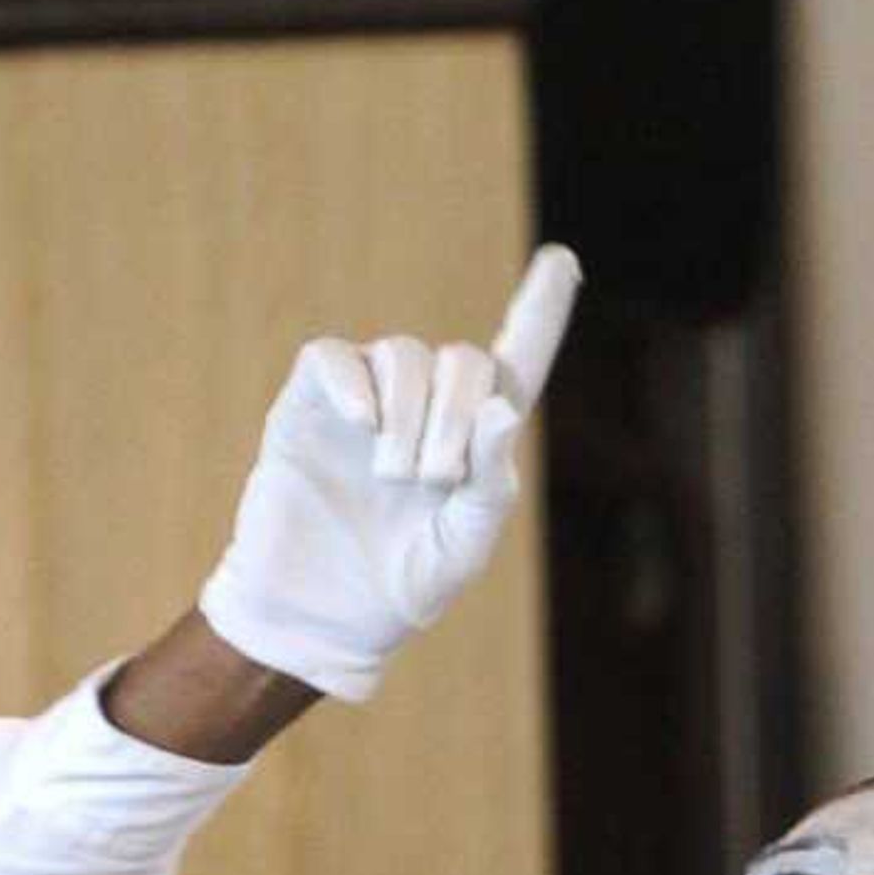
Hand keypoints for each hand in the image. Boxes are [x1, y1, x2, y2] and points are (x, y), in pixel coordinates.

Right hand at [196, 244, 581, 701]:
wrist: (323, 615)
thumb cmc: (403, 584)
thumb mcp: (464, 545)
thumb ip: (491, 480)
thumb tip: (501, 408)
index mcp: (474, 437)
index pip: (516, 360)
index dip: (540, 311)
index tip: (565, 259)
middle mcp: (424, 407)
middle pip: (460, 359)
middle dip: (456, 414)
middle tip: (433, 479)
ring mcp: (366, 402)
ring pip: (403, 355)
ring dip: (410, 414)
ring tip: (395, 477)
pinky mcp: (309, 405)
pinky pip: (333, 358)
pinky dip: (353, 383)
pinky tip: (363, 426)